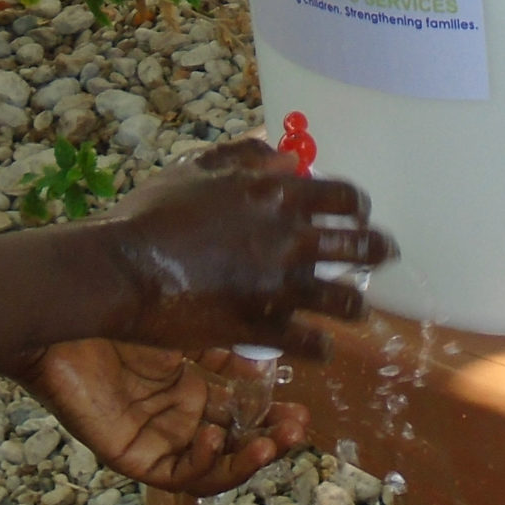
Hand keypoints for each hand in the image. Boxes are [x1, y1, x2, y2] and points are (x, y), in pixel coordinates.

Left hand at [19, 340, 309, 494]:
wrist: (64, 315)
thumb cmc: (117, 311)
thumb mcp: (185, 327)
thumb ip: (225, 348)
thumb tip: (272, 361)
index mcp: (189, 384)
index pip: (240, 410)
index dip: (271, 413)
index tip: (301, 406)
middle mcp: (175, 415)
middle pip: (232, 441)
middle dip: (270, 440)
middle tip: (297, 428)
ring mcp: (154, 437)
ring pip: (211, 466)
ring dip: (246, 459)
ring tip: (269, 443)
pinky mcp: (131, 456)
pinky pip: (176, 475)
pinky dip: (203, 462)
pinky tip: (215, 435)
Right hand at [94, 141, 396, 355]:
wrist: (122, 270)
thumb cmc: (152, 214)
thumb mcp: (196, 169)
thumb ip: (244, 158)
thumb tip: (283, 155)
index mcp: (276, 195)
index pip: (345, 196)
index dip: (358, 206)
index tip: (358, 214)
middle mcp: (290, 238)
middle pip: (362, 246)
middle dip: (378, 250)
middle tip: (382, 254)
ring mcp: (281, 287)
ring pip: (348, 302)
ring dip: (356, 305)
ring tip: (355, 309)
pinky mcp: (265, 329)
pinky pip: (313, 345)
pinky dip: (321, 348)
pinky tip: (319, 347)